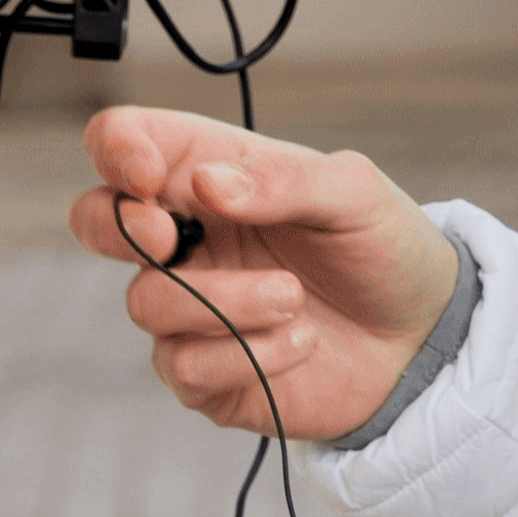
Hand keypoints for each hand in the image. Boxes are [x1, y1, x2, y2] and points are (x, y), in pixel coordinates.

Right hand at [70, 106, 461, 441]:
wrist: (423, 334)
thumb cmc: (385, 246)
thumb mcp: (355, 193)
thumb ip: (283, 180)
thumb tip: (207, 181)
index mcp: (217, 174)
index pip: (128, 142)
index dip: (118, 149)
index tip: (151, 175)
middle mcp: (191, 238)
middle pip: (95, 219)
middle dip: (118, 228)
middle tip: (173, 236)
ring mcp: (192, 307)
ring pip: (147, 303)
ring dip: (225, 303)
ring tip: (294, 299)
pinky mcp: (207, 374)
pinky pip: (187, 367)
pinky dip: (250, 355)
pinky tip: (301, 343)